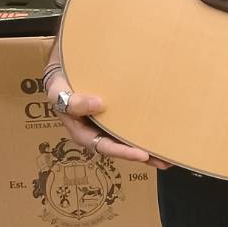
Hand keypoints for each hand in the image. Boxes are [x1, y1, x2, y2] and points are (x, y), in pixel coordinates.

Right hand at [46, 71, 170, 170]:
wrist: (65, 65)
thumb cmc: (60, 81)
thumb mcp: (58, 91)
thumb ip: (72, 102)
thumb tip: (99, 105)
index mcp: (82, 131)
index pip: (104, 146)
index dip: (122, 152)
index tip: (142, 155)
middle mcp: (97, 131)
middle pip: (121, 148)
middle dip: (142, 156)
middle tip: (164, 162)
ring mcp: (109, 124)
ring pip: (129, 139)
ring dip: (149, 147)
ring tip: (170, 154)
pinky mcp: (119, 114)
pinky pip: (133, 123)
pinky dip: (147, 128)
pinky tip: (163, 131)